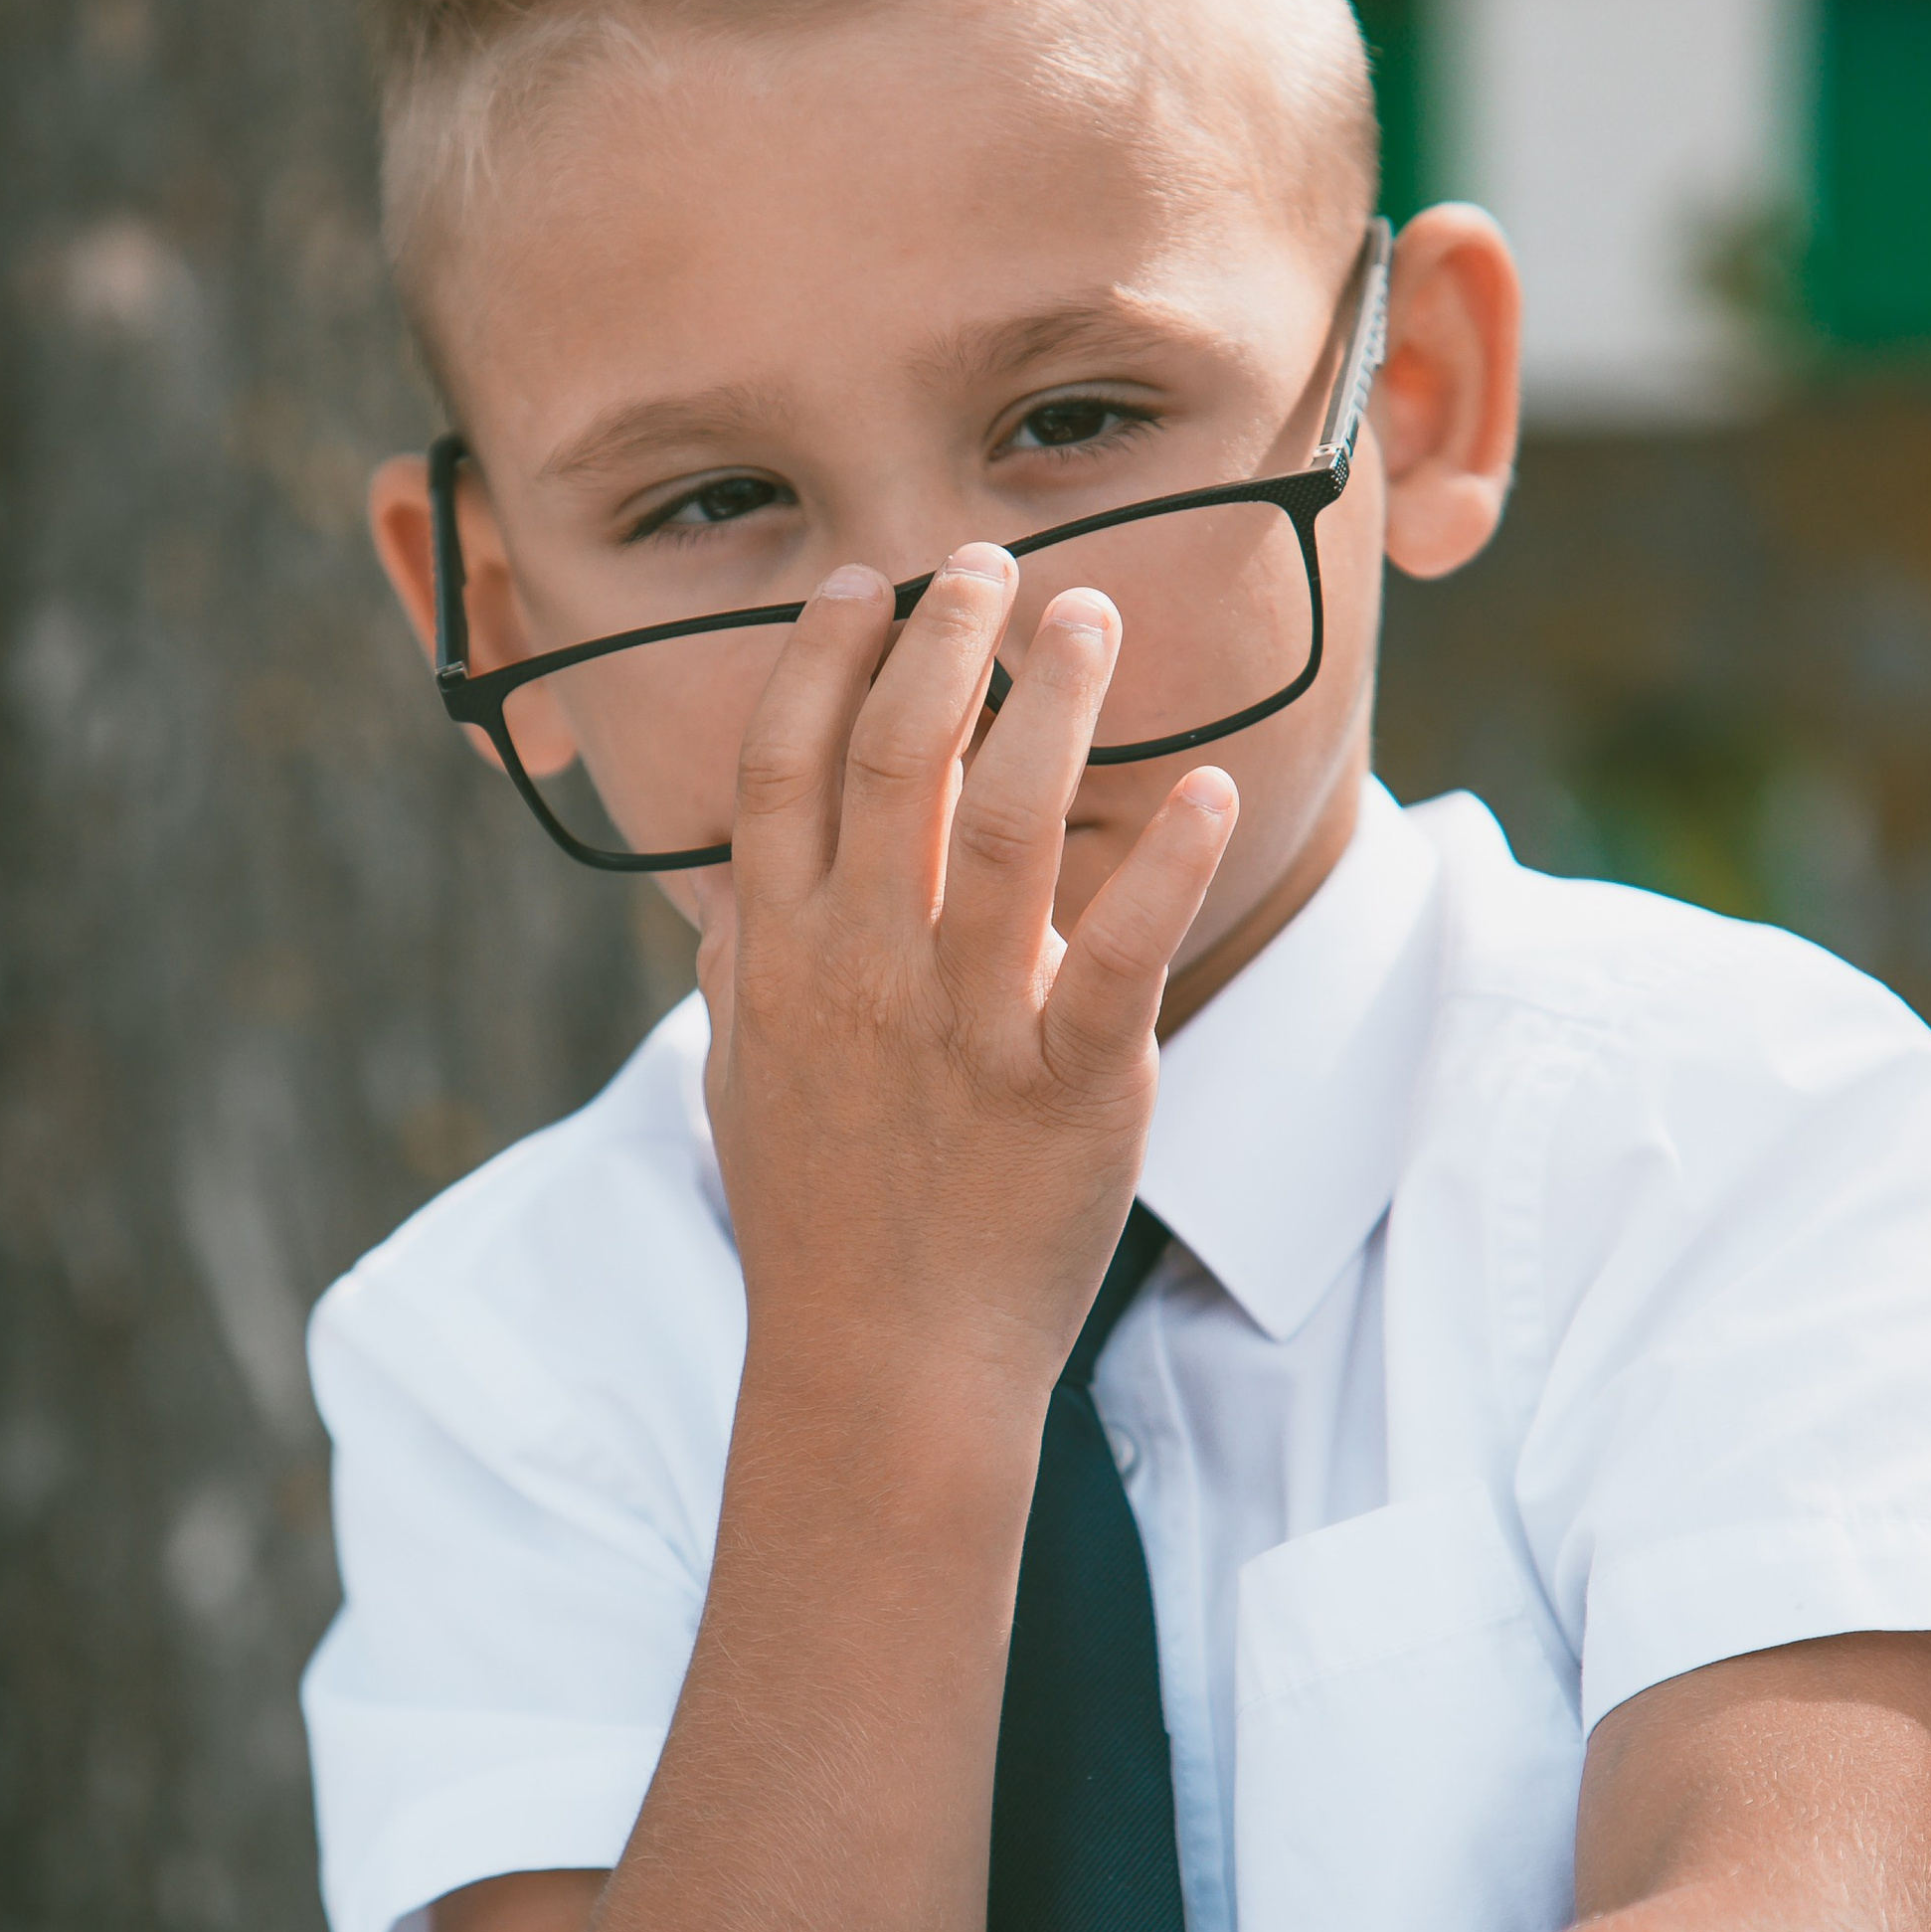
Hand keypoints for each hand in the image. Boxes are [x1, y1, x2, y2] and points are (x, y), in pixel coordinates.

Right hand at [694, 550, 1234, 1398]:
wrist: (886, 1369)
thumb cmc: (818, 1225)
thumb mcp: (737, 1086)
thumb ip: (734, 969)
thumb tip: (727, 882)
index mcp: (780, 959)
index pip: (783, 768)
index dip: (819, 660)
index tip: (863, 584)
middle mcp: (863, 973)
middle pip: (890, 760)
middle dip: (941, 641)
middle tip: (989, 562)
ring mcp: (967, 1026)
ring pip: (1005, 824)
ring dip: (1050, 704)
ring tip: (1086, 618)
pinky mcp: (1070, 1085)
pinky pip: (1122, 954)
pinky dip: (1164, 862)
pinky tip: (1203, 786)